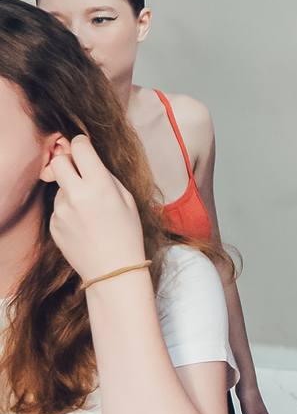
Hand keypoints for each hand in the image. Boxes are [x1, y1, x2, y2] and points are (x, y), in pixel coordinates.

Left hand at [45, 135, 146, 282]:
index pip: (80, 148)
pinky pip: (58, 207)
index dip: (81, 143)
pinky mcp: (53, 224)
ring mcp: (61, 210)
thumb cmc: (127, 234)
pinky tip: (83, 225)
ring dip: (71, 191)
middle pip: (58, 161)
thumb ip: (107, 177)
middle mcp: (76, 195)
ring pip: (60, 187)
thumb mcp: (127, 200)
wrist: (113, 270)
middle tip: (79, 171)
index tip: (83, 146)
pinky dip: (68, 210)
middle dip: (67, 161)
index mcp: (100, 186)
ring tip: (89, 211)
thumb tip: (89, 162)